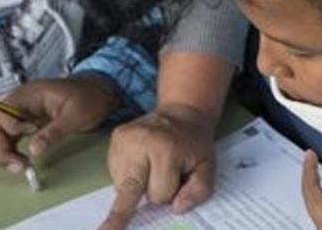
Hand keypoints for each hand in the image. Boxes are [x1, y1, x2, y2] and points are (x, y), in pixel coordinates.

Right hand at [0, 75, 119, 173]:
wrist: (100, 92)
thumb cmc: (89, 96)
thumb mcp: (76, 115)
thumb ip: (54, 132)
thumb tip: (34, 149)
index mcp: (30, 94)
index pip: (3, 113)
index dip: (11, 129)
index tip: (30, 138)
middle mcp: (21, 102)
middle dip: (0, 148)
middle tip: (16, 166)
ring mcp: (23, 112)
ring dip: (3, 152)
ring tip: (19, 167)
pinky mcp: (27, 122)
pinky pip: (10, 137)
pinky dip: (11, 150)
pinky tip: (21, 160)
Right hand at [99, 103, 217, 229]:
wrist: (183, 114)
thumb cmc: (194, 144)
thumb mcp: (207, 167)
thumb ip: (199, 191)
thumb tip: (177, 208)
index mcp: (164, 148)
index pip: (159, 194)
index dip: (170, 193)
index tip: (178, 179)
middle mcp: (138, 141)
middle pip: (130, 192)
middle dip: (131, 205)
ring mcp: (122, 139)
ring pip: (122, 187)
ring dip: (136, 185)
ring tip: (151, 165)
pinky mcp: (114, 140)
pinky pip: (115, 175)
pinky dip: (127, 176)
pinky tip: (141, 162)